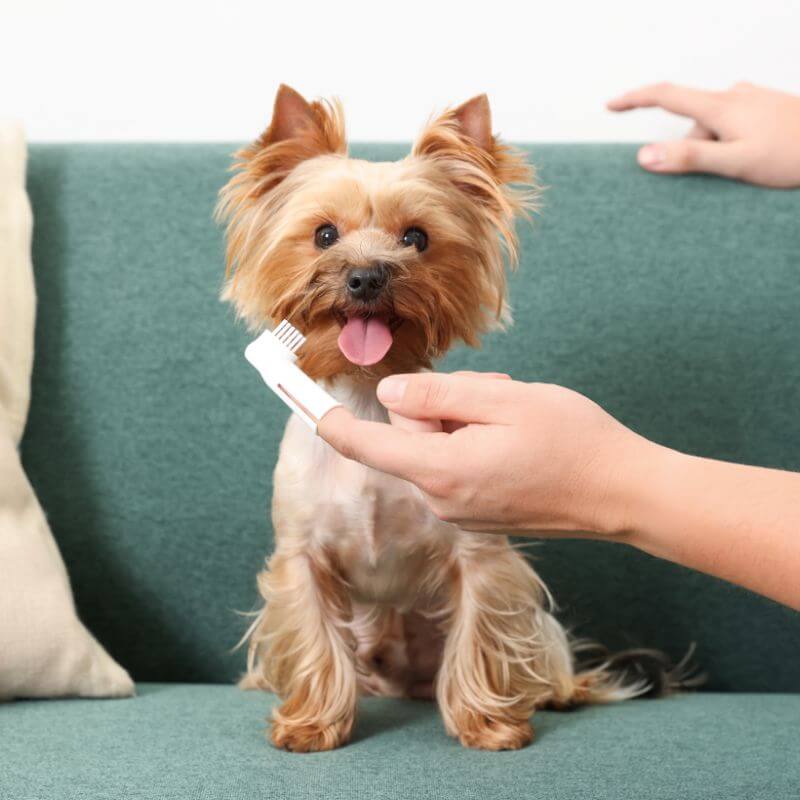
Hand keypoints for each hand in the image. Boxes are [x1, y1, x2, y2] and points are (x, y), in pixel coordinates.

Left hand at [318, 372, 652, 534]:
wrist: (624, 494)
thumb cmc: (572, 441)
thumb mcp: (501, 401)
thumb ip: (436, 398)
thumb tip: (390, 395)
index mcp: (441, 471)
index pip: (367, 445)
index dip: (330, 419)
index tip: (299, 399)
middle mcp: (443, 499)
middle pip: (409, 436)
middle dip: (440, 405)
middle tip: (493, 393)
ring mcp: (463, 510)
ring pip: (436, 446)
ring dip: (465, 421)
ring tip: (514, 415)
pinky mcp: (481, 512)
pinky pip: (457, 464)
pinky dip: (476, 442)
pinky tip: (517, 439)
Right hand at [607, 82, 799, 187]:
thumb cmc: (793, 156)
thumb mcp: (736, 163)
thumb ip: (690, 158)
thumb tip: (644, 155)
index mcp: (722, 107)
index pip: (666, 96)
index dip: (634, 100)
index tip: (610, 105)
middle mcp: (734, 95)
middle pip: (692, 125)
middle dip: (693, 152)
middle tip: (720, 177)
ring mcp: (751, 99)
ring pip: (713, 128)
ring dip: (716, 151)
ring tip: (747, 169)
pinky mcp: (764, 107)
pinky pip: (731, 126)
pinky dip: (730, 145)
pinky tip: (755, 158)